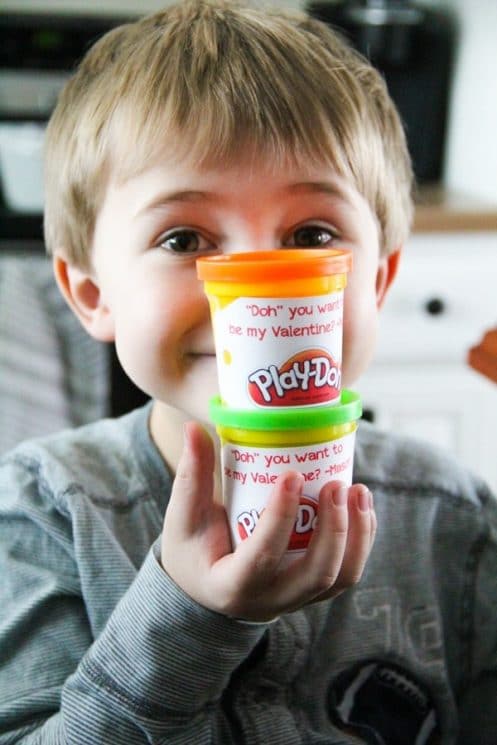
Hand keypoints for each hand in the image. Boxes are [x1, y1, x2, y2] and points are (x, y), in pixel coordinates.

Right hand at [160, 422, 375, 621]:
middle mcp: (271, 599)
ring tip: (359, 490)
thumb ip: (191, 475)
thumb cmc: (192, 550)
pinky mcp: (314, 591)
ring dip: (358, 535)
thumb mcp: (183, 518)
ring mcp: (297, 598)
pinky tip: (361, 505)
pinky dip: (362, 540)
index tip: (293, 475)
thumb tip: (193, 428)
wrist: (206, 592)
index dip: (280, 517)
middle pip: (316, 574)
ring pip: (341, 577)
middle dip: (334, 529)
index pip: (262, 556)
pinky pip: (347, 573)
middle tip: (337, 484)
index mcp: (232, 585)